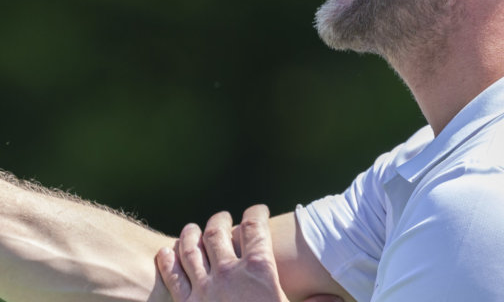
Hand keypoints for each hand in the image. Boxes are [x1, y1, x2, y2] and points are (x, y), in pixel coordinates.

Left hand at [157, 205, 341, 301]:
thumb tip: (336, 299)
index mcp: (259, 272)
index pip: (256, 227)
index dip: (257, 213)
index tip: (259, 210)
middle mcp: (228, 273)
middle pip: (217, 232)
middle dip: (221, 220)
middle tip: (224, 218)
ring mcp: (204, 289)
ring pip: (190, 248)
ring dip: (191, 234)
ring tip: (193, 229)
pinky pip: (173, 276)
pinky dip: (169, 260)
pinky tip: (168, 253)